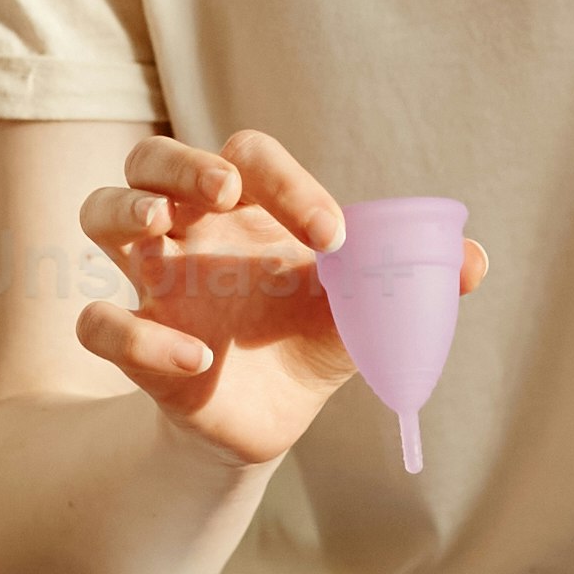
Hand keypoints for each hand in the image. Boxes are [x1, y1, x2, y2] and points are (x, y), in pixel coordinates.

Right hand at [74, 130, 489, 478]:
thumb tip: (475, 261)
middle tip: (223, 190)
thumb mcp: (364, 312)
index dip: (286, 182)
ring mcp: (151, 280)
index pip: (246, 156)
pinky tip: (196, 360)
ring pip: (98, 211)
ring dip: (123, 210)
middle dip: (178, 164)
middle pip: (150, 158)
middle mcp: (189, 230)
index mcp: (246, 208)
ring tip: (160, 229)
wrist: (270, 417)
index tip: (336, 237)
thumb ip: (410, 283)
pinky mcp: (133, 344)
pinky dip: (137, 336)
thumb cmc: (309, 336)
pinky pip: (100, 323)